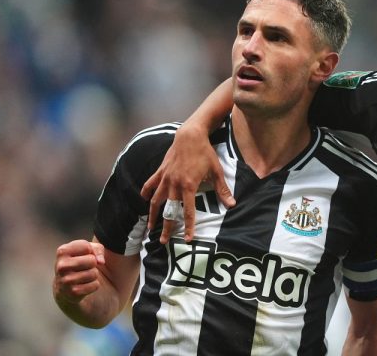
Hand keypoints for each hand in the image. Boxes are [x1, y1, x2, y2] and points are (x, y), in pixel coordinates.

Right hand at [53, 240, 105, 304]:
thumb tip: (101, 261)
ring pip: (94, 273)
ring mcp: (66, 280)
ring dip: (93, 275)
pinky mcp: (73, 293)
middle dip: (93, 264)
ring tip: (84, 276)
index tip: (84, 255)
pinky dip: (94, 285)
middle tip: (85, 267)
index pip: (87, 247)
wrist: (66, 288)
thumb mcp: (87, 250)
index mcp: (62, 251)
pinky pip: (95, 285)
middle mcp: (61, 266)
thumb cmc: (79, 263)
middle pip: (92, 260)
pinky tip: (84, 285)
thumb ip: (97, 249)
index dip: (91, 251)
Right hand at [141, 123, 235, 243]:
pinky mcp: (160, 171)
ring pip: (155, 200)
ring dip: (152, 215)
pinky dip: (146, 193)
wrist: (190, 135)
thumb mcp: (216, 171)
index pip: (188, 212)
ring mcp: (165, 178)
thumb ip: (222, 189)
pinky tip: (144, 200)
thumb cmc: (205, 153)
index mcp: (189, 186)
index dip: (189, 227)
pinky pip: (150, 184)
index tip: (188, 239)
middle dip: (166, 227)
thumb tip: (232, 204)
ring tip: (150, 227)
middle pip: (169, 211)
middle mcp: (174, 184)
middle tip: (163, 241)